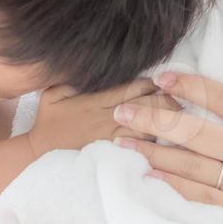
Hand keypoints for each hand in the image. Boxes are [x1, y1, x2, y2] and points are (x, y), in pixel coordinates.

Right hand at [27, 78, 182, 159]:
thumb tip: (92, 67)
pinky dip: (157, 142)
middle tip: (182, 96)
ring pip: (149, 128)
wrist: (39, 156)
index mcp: (96, 101)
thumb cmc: (48, 123)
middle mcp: (108, 119)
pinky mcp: (114, 155)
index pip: (132, 88)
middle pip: (148, 107)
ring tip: (183, 116)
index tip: (165, 80)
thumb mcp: (52, 93)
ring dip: (168, 122)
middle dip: (168, 100)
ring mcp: (113, 139)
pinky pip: (142, 148)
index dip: (153, 83)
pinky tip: (171, 140)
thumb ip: (72, 79)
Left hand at [113, 71, 222, 223]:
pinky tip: (151, 175)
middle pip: (200, 135)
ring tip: (123, 142)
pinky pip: (204, 198)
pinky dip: (175, 186)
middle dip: (158, 120)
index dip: (195, 88)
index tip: (164, 78)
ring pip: (194, 168)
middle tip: (124, 111)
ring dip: (155, 153)